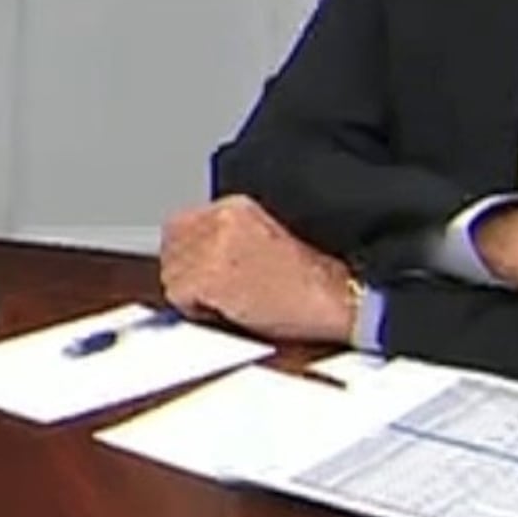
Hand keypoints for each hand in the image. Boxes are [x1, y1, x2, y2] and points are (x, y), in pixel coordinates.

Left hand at [155, 195, 363, 345]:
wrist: (344, 294)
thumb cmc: (324, 277)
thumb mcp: (277, 236)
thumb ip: (236, 235)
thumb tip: (210, 255)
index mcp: (239, 203)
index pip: (186, 221)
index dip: (194, 251)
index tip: (205, 269)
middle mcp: (221, 216)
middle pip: (174, 242)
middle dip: (187, 268)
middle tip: (214, 292)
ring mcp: (212, 245)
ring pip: (174, 270)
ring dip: (192, 290)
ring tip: (228, 303)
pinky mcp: (209, 275)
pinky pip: (181, 297)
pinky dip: (198, 310)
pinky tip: (232, 313)